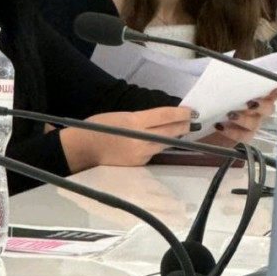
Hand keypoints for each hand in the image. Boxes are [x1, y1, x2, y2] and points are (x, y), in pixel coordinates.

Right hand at [60, 106, 196, 170]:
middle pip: (170, 132)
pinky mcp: (140, 164)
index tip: (192, 110)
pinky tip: (159, 141)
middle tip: (192, 120)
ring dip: (174, 136)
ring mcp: (142, 154)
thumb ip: (142, 119)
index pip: (164, 116)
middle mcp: (141, 140)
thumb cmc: (99, 127)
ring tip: (181, 129)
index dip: (180, 113)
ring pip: (165, 144)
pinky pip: (154, 153)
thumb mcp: (121, 117)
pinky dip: (158, 146)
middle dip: (183, 126)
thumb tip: (162, 119)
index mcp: (134, 123)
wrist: (84, 150)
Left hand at [207, 87, 276, 145]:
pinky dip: (232, 131)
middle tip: (250, 102)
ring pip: (255, 123)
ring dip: (244, 118)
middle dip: (262, 105)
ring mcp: (251, 125)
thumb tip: (225, 72)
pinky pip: (244, 136)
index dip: (275, 91)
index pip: (271, 92)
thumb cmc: (213, 103)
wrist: (203, 124)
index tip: (274, 88)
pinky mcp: (243, 137)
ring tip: (230, 114)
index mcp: (254, 96)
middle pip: (268, 108)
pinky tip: (220, 126)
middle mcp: (256, 111)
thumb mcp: (217, 90)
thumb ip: (225, 84)